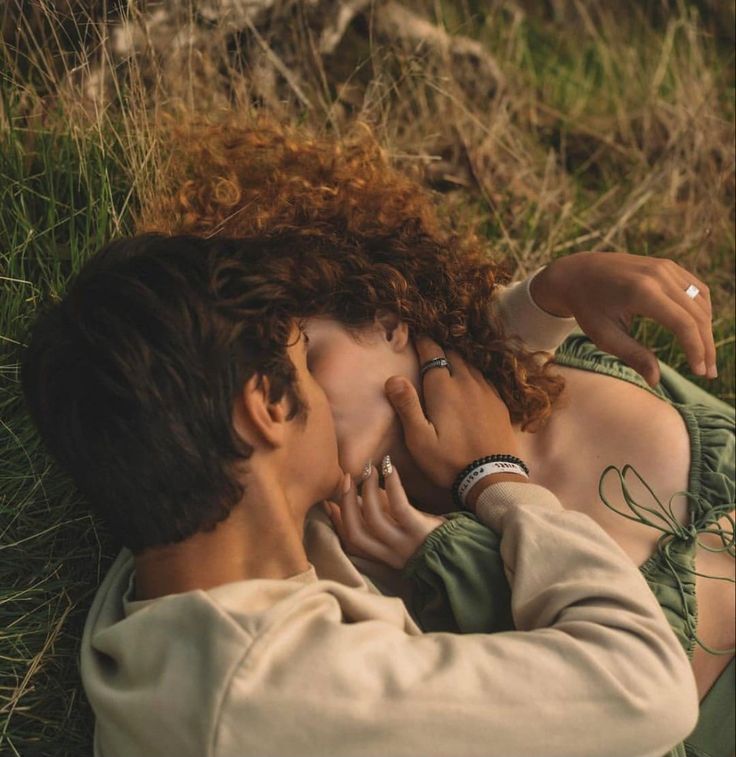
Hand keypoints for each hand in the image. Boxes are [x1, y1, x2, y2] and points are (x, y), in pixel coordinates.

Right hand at [325, 462, 444, 569]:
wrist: (463, 552)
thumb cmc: (431, 538)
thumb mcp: (402, 534)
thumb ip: (382, 517)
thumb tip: (359, 493)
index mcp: (384, 555)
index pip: (351, 541)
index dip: (336, 521)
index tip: (328, 500)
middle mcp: (390, 553)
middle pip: (356, 532)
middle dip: (346, 504)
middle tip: (346, 478)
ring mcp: (404, 543)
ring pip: (373, 519)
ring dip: (367, 491)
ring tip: (369, 469)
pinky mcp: (419, 530)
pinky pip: (399, 506)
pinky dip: (391, 485)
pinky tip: (389, 468)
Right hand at [384, 336, 522, 489]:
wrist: (492, 477)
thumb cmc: (449, 461)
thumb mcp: (419, 439)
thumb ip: (406, 406)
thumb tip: (393, 378)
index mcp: (443, 387)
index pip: (432, 352)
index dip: (422, 341)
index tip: (414, 332)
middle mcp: (466, 382)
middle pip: (452, 353)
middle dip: (439, 346)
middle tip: (428, 344)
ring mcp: (486, 391)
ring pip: (469, 364)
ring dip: (457, 358)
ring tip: (447, 358)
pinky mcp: (499, 402)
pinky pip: (483, 377)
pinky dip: (472, 372)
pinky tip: (470, 380)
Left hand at [530, 251, 716, 385]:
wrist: (576, 273)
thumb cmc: (588, 308)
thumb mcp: (604, 335)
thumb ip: (633, 356)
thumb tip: (656, 381)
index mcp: (641, 291)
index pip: (683, 323)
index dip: (696, 350)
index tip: (700, 373)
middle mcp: (658, 275)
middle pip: (697, 314)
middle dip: (706, 346)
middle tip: (708, 373)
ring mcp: (665, 266)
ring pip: (701, 301)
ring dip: (707, 330)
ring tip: (704, 356)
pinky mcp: (667, 265)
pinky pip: (696, 289)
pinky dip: (701, 311)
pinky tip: (699, 332)